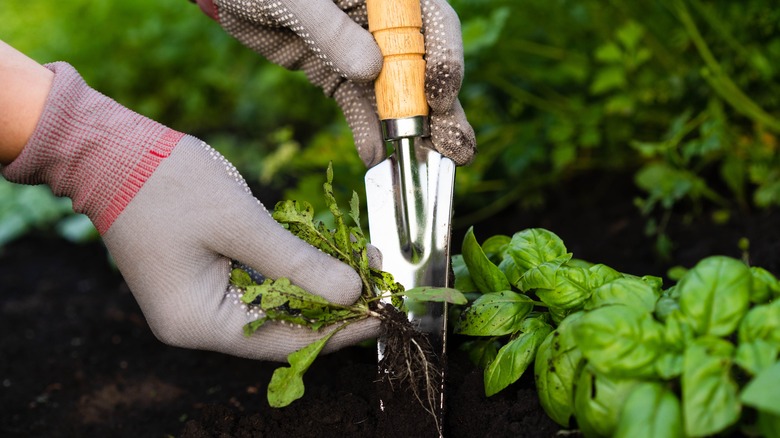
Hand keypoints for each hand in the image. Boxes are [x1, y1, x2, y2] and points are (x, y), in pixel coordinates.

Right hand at [1, 62, 379, 361]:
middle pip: (281, 328)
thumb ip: (296, 263)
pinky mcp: (205, 278)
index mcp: (199, 321)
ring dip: (317, 286)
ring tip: (365, 265)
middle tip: (381, 282)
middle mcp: (199, 323)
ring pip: (274, 306)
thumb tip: (352, 293)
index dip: (338, 332)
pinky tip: (327, 255)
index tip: (384, 317)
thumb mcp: (240, 222)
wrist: (111, 152)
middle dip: (333, 306)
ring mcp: (200, 302)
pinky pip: (259, 285)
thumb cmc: (167, 183)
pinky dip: (293, 273)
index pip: (284, 341)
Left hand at [192, 0, 475, 166]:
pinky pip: (358, 107)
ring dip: (413, 131)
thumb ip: (333, 29)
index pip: (433, 21)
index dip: (445, 58)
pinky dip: (367, 133)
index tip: (439, 95)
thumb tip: (372, 69)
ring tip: (429, 165)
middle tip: (457, 149)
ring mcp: (361, 51)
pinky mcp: (337, 74)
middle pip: (423, 65)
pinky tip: (375, 158)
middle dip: (442, 109)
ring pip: (396, 93)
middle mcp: (382, 22)